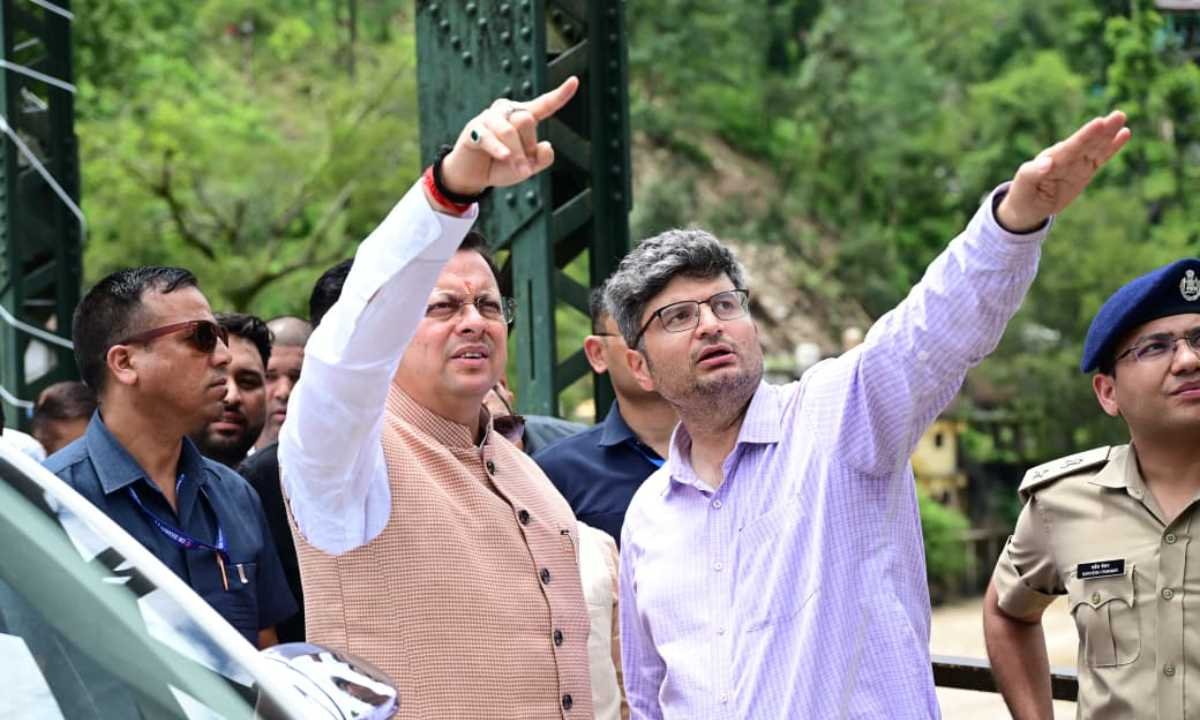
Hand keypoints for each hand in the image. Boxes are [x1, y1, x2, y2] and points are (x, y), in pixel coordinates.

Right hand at [438, 77, 579, 196]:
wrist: (474, 176)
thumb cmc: (502, 166)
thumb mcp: (527, 167)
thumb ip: (542, 159)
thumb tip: (547, 146)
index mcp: (523, 117)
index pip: (544, 105)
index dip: (560, 95)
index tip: (575, 81)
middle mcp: (507, 111)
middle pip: (526, 120)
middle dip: (527, 147)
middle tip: (523, 166)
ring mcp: (489, 118)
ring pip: (510, 129)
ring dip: (516, 154)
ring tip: (517, 170)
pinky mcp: (473, 129)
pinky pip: (488, 136)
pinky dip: (499, 149)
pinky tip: (504, 157)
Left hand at [997, 111, 1130, 231]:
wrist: (1028, 206)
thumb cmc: (1023, 193)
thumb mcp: (1023, 185)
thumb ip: (1033, 172)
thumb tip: (1047, 161)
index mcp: (1051, 158)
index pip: (1071, 145)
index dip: (1085, 135)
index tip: (1099, 123)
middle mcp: (1066, 156)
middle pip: (1087, 142)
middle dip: (1102, 130)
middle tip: (1118, 115)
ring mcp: (1077, 162)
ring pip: (1097, 147)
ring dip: (1110, 134)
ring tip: (1122, 118)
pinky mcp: (1086, 170)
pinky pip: (1102, 157)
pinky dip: (1112, 147)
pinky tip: (1125, 133)